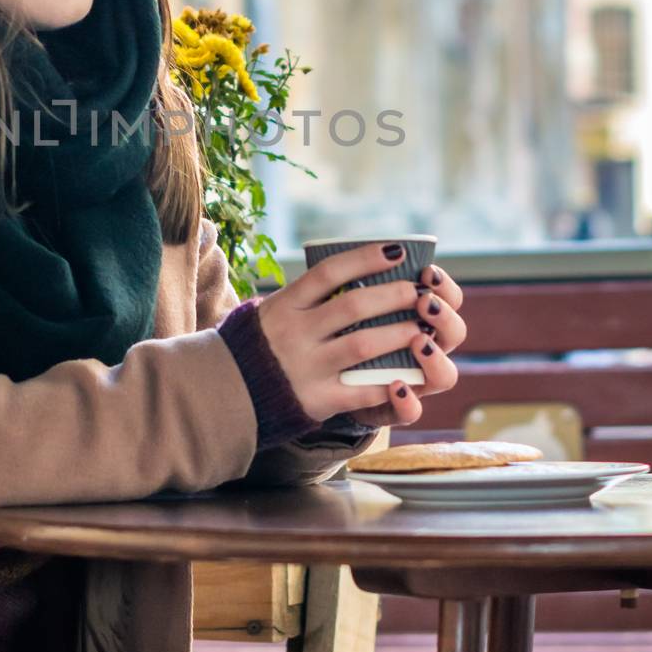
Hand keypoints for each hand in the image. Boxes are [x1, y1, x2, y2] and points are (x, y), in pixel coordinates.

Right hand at [253, 246, 466, 426]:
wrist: (229, 392)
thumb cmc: (260, 344)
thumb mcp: (274, 310)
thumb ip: (308, 296)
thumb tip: (360, 269)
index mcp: (285, 305)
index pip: (329, 272)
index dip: (365, 258)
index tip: (396, 251)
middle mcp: (294, 332)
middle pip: (353, 306)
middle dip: (393, 296)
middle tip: (417, 291)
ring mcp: (306, 366)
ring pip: (364, 345)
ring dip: (399, 335)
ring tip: (422, 329)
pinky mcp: (317, 399)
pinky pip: (361, 390)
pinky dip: (388, 383)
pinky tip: (407, 375)